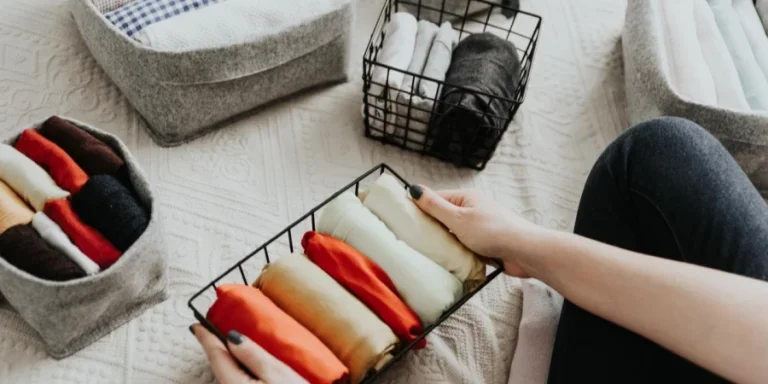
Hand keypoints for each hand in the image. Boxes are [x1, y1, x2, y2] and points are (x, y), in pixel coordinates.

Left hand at [190, 324, 306, 383]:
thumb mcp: (277, 373)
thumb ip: (253, 355)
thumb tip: (232, 337)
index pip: (216, 357)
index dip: (206, 338)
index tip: (196, 325)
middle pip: (220, 369)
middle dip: (218, 351)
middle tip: (212, 332)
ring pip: (228, 378)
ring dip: (229, 363)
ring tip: (232, 349)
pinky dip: (237, 374)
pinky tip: (245, 369)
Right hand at [409, 185, 543, 277]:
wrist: (524, 252)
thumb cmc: (493, 231)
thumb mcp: (458, 218)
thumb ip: (435, 206)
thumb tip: (414, 189)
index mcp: (466, 198)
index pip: (436, 198)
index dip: (420, 207)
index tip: (403, 218)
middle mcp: (473, 210)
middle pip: (444, 218)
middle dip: (431, 228)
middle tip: (412, 239)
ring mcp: (479, 228)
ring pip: (453, 235)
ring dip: (445, 243)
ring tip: (427, 252)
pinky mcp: (484, 245)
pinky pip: (464, 248)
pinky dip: (457, 254)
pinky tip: (447, 262)